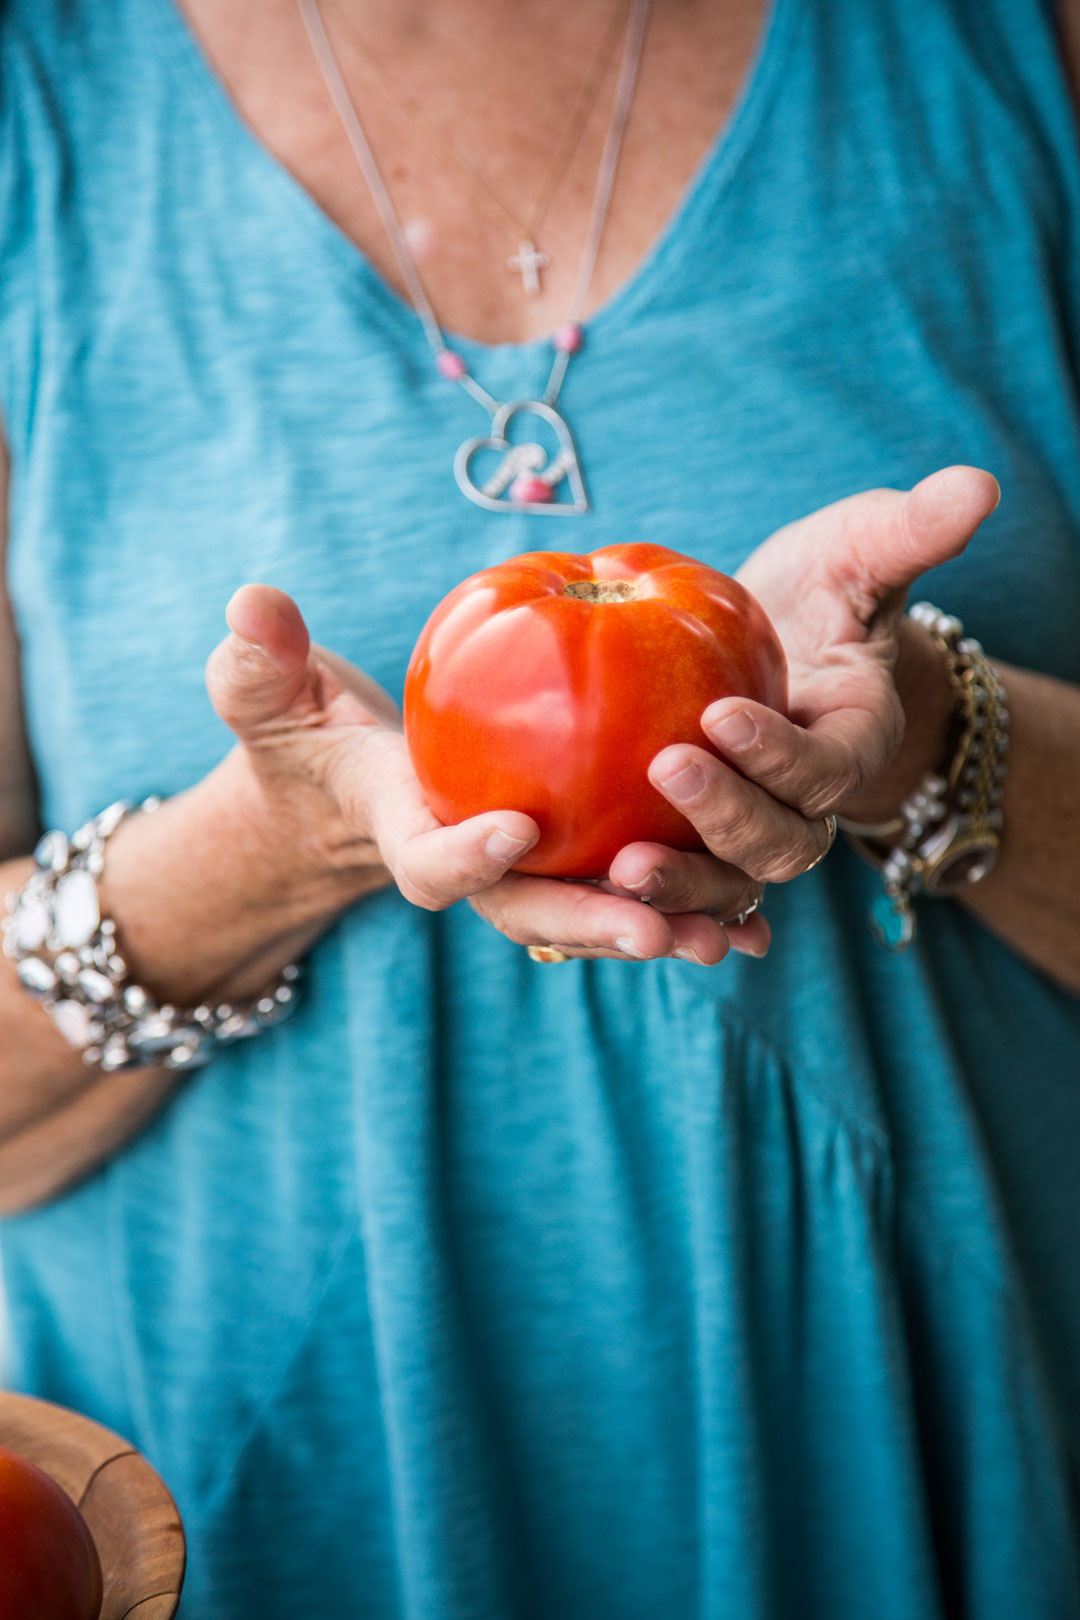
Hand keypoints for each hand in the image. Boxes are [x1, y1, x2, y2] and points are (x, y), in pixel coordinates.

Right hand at [208, 587, 748, 962]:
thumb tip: (250, 601)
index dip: (467, 857)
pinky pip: (634, 889)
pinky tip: (762, 917)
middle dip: (593, 925)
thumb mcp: (272, 699)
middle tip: (658, 928)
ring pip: (598, 911)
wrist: (350, 788)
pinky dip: (690, 903)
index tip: (515, 829)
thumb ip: (259, 663)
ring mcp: (528, 875)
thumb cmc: (309, 738)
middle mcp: (477, 873)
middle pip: (535, 910)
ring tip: (733, 931)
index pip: (431, 863)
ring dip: (663, 925)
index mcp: (406, 837)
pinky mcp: (570, 862)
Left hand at [606, 466, 1001, 914]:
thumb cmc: (820, 591)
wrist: (776, 643)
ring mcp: (756, 829)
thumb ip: (908, 532)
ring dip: (683, 884)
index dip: (782, 755)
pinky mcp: (703, 842)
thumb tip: (977, 485)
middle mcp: (810, 802)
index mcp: (854, 741)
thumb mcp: (858, 552)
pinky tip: (595, 893)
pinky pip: (683, 886)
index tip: (721, 716)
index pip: (828, 768)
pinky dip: (650, 903)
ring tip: (622, 866)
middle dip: (728, 818)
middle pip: (785, 844)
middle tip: (664, 769)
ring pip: (732, 882)